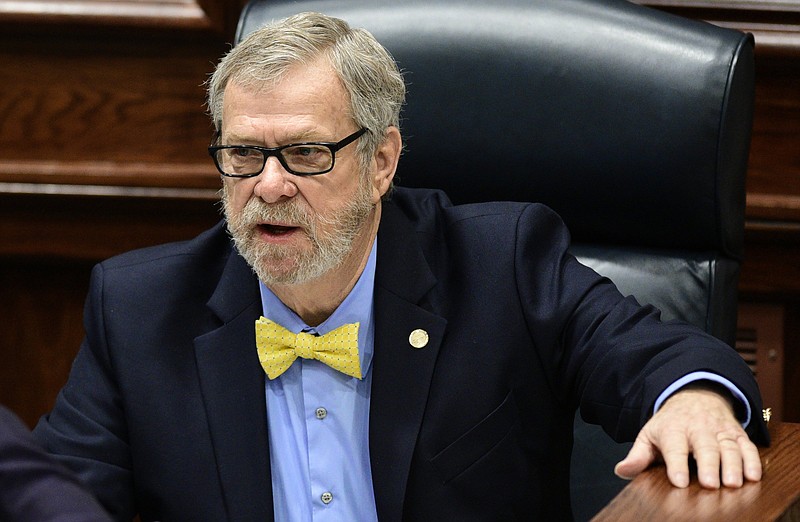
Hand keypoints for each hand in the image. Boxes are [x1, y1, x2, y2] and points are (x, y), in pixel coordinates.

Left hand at [614, 384, 761, 488]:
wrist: (694, 395)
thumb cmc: (669, 424)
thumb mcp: (649, 435)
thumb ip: (638, 456)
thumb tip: (621, 471)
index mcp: (672, 429)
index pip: (674, 447)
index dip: (676, 464)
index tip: (679, 481)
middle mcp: (697, 428)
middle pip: (704, 447)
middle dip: (708, 464)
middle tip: (709, 484)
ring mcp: (719, 430)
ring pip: (728, 446)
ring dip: (732, 465)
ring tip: (732, 483)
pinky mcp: (737, 433)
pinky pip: (747, 445)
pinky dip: (752, 460)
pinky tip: (753, 476)